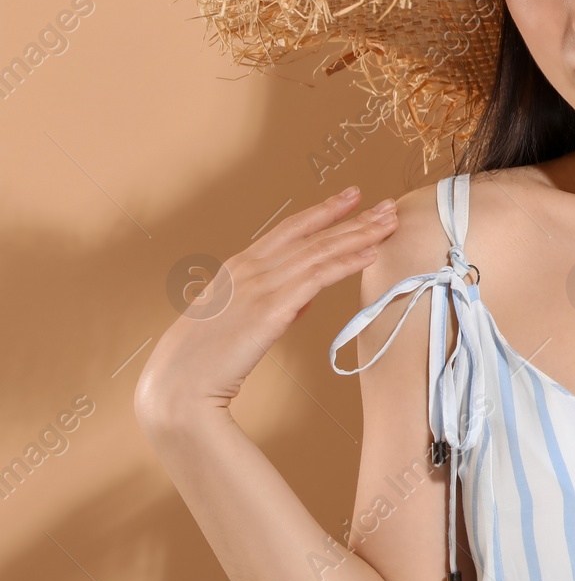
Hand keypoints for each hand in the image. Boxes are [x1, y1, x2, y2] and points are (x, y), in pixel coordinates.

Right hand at [135, 186, 398, 432]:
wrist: (178, 384)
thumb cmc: (204, 358)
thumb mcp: (236, 318)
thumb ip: (270, 303)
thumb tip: (303, 299)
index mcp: (239, 266)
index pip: (290, 229)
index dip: (324, 211)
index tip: (352, 196)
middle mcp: (251, 268)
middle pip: (313, 235)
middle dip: (354, 218)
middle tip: (388, 205)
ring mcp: (260, 286)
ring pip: (320, 251)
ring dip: (360, 235)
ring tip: (390, 222)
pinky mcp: (271, 310)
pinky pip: (318, 278)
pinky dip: (347, 263)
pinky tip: (370, 255)